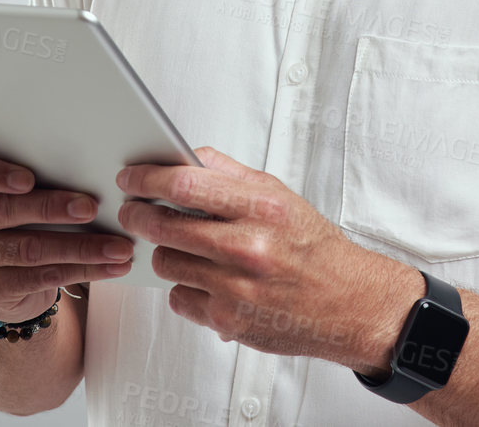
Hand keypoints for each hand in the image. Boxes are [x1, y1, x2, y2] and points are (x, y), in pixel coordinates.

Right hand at [0, 149, 136, 322]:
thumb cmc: (1, 201)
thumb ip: (18, 167)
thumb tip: (80, 156)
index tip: (28, 178)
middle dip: (50, 208)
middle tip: (90, 206)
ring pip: (27, 249)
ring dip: (80, 246)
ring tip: (118, 244)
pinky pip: (41, 277)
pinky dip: (83, 269)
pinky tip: (110, 265)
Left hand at [115, 146, 418, 368]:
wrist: (347, 302)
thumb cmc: (313, 248)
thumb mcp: (280, 197)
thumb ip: (231, 175)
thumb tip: (187, 158)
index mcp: (261, 208)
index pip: (187, 183)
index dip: (148, 178)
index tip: (131, 177)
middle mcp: (247, 247)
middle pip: (165, 225)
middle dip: (139, 215)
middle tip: (134, 211)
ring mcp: (235, 287)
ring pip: (166, 262)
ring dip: (166, 252)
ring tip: (182, 247)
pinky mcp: (228, 320)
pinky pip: (179, 298)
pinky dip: (185, 288)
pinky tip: (205, 281)